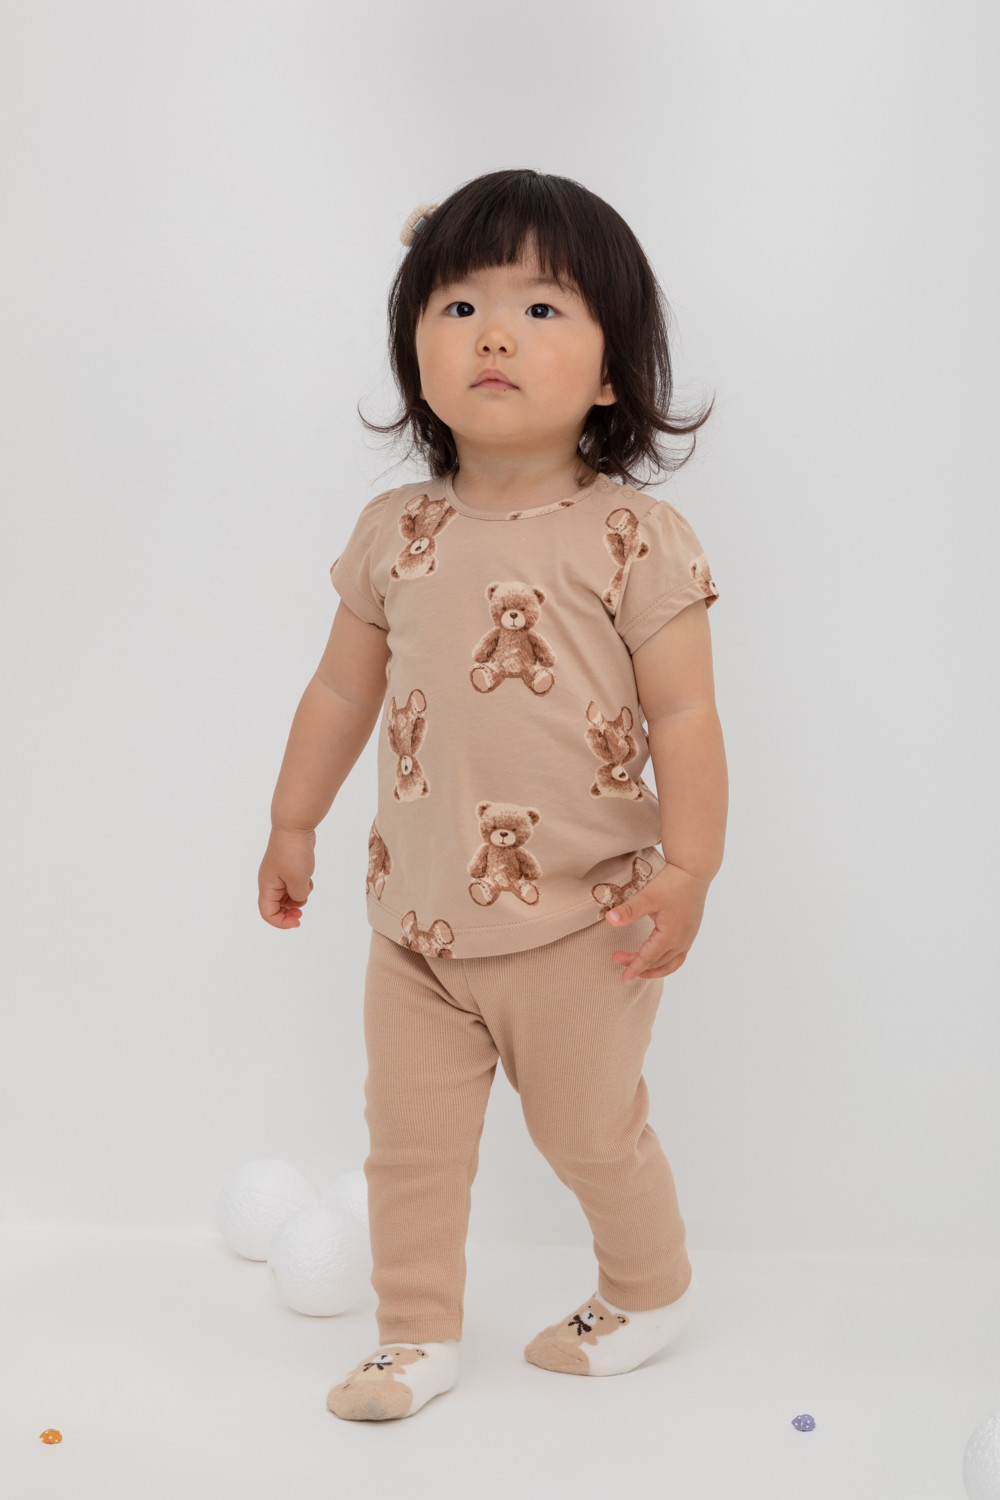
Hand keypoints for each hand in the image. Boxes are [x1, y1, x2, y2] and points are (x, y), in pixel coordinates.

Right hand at [258, 827, 315, 928]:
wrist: (295, 826)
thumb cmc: (293, 852)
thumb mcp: (298, 880)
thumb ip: (298, 897)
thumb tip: (299, 899)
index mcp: (267, 886)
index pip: (267, 913)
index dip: (281, 922)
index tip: (297, 921)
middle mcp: (270, 881)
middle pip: (277, 906)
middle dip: (290, 911)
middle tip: (302, 913)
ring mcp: (279, 873)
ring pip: (287, 895)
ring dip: (299, 897)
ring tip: (307, 885)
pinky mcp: (288, 867)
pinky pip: (294, 884)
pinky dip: (302, 885)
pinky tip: (309, 877)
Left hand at [605, 863, 708, 981]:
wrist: (694, 871)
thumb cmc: (672, 883)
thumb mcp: (647, 896)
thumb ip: (629, 910)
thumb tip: (610, 920)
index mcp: (671, 936)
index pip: (648, 958)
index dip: (634, 967)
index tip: (623, 977)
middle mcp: (682, 941)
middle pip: (658, 962)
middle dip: (638, 965)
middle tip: (618, 960)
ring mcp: (688, 937)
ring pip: (671, 963)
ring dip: (655, 969)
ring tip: (639, 970)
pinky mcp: (690, 931)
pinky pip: (679, 956)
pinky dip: (667, 962)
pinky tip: (657, 958)